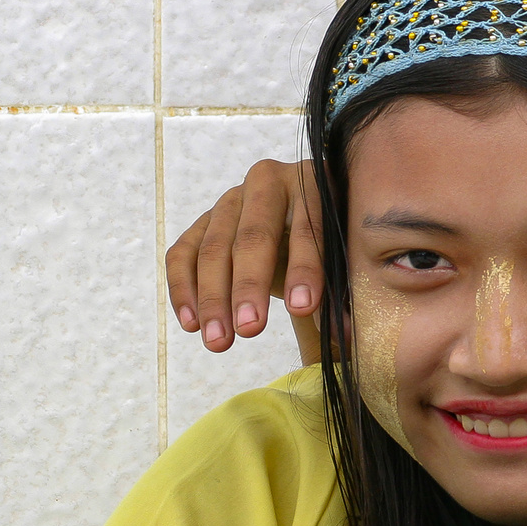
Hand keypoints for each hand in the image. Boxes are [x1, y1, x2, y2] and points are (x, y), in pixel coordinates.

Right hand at [166, 158, 323, 358]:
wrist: (301, 221)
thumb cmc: (331, 243)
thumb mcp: (343, 256)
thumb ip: (341, 289)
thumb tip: (342, 336)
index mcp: (312, 183)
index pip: (308, 226)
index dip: (305, 268)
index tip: (301, 308)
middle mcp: (267, 183)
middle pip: (253, 236)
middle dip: (249, 286)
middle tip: (250, 329)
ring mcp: (230, 200)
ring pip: (213, 248)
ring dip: (213, 299)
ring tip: (219, 342)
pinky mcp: (203, 222)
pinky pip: (183, 254)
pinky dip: (183, 289)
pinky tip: (192, 325)